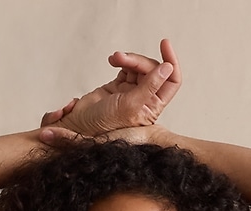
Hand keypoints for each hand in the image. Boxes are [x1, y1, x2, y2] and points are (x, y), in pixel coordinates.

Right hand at [35, 38, 180, 145]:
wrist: (79, 126)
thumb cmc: (103, 125)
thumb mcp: (130, 105)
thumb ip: (150, 86)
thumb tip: (168, 67)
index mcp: (153, 107)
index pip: (171, 81)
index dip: (171, 62)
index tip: (163, 43)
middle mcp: (145, 99)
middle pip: (153, 69)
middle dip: (139, 60)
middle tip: (122, 58)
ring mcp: (132, 92)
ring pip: (139, 66)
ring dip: (128, 58)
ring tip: (114, 58)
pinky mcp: (119, 86)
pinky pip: (127, 66)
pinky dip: (121, 60)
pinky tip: (112, 61)